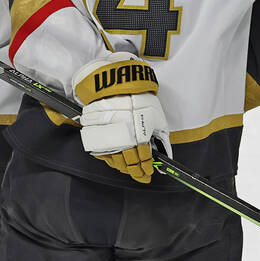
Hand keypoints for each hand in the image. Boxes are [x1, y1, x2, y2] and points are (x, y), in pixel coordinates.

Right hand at [73, 53, 169, 183]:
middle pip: (129, 163)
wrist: (117, 84)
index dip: (146, 169)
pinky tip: (117, 160)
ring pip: (115, 160)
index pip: (143, 158)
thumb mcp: (157, 117)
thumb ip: (160, 139)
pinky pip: (102, 153)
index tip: (148, 174)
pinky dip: (110, 159)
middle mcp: (122, 136)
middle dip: (136, 172)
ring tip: (130, 169)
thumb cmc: (139, 99)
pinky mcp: (96, 134)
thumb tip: (164, 156)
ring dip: (124, 167)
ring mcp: (107, 136)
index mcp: (138, 132)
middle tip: (141, 176)